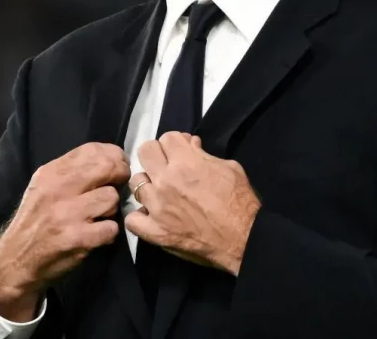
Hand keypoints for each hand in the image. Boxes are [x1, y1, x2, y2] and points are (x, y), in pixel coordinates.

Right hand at [0, 142, 129, 319]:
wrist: (15, 260)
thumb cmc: (35, 222)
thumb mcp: (44, 187)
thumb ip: (72, 172)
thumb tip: (109, 160)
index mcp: (50, 173)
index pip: (92, 150)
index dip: (114, 155)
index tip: (118, 166)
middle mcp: (58, 189)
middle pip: (107, 167)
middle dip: (120, 175)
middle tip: (120, 186)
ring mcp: (67, 214)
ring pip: (111, 198)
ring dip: (111, 209)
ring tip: (99, 217)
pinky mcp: (76, 238)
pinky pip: (111, 228)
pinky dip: (108, 233)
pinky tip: (97, 235)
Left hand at [125, 132, 260, 275]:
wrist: (244, 239)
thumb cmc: (240, 202)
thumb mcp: (230, 168)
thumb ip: (205, 155)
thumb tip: (191, 145)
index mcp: (186, 162)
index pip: (167, 137)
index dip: (176, 142)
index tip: (183, 151)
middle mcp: (166, 180)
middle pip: (145, 152)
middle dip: (157, 154)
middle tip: (168, 165)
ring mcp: (157, 207)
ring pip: (136, 183)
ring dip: (148, 184)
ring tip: (160, 192)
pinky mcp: (155, 231)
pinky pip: (132, 220)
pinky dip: (139, 217)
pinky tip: (150, 216)